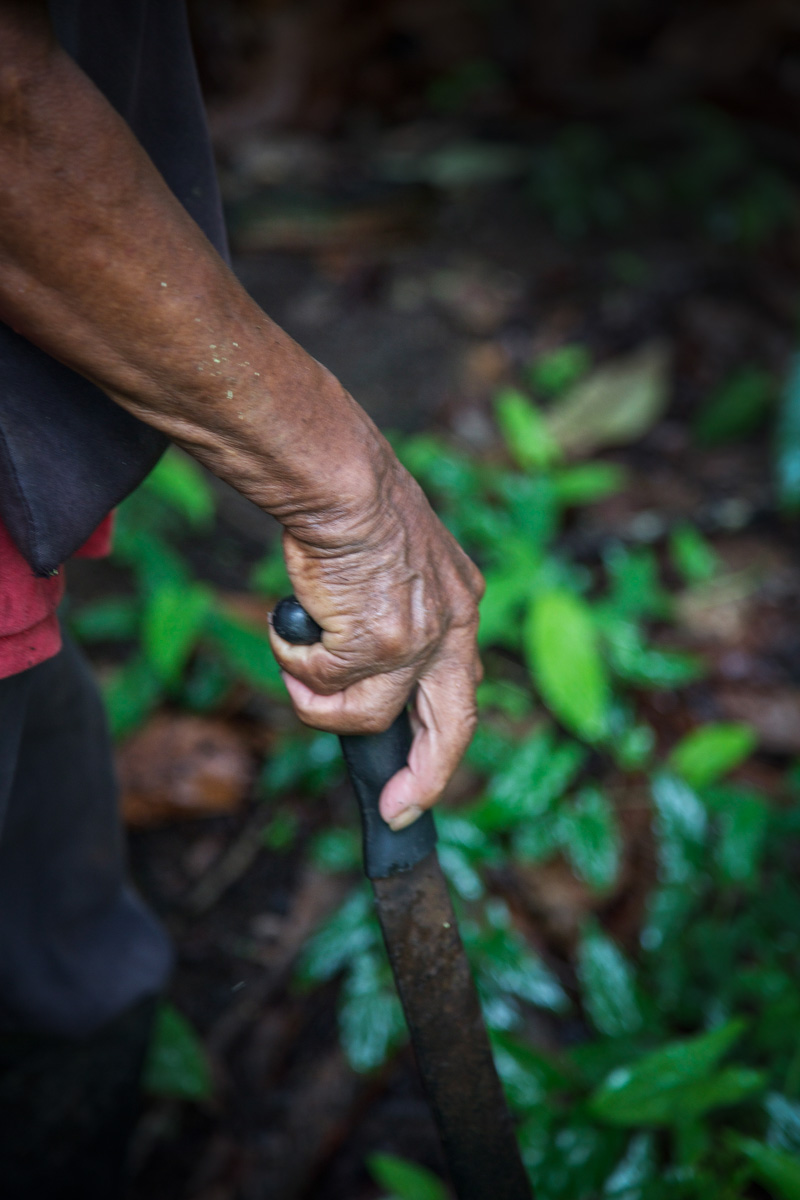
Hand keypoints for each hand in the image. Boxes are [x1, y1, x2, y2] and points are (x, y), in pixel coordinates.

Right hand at [267, 451, 483, 830]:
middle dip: (425, 778)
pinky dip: (297, 663)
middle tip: (398, 807)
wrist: (342, 483)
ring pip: (363, 711)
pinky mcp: (376, 644)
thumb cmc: (356, 510)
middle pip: (449, 727)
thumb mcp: (401, 564)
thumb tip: (359, 665)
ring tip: (297, 662)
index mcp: (461, 606)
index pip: (462, 692)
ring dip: (318, 698)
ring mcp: (416, 641)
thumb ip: (397, 617)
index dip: (443, 742)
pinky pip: (323, 683)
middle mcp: (451, 628)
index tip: (422, 779)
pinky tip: (291, 627)